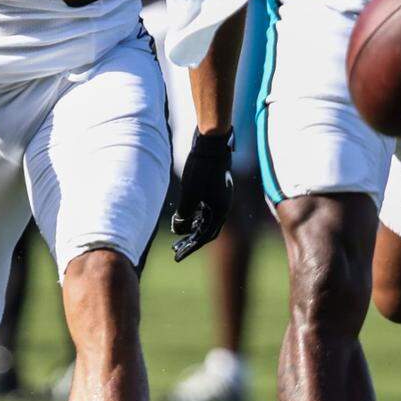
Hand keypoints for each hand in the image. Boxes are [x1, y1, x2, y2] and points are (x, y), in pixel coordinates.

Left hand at [172, 128, 233, 262]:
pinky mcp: (216, 188)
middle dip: (192, 241)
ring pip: (207, 219)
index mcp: (220, 211)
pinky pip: (207, 208)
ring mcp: (221, 196)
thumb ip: (184, 216)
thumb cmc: (201, 170)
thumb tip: (178, 231)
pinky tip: (186, 214)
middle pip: (208, 230)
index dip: (190, 248)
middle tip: (176, 250)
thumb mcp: (189, 195)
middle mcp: (223, 206)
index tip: (177, 256)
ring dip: (194, 227)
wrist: (211, 144)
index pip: (205, 237)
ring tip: (179, 234)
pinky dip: (197, 215)